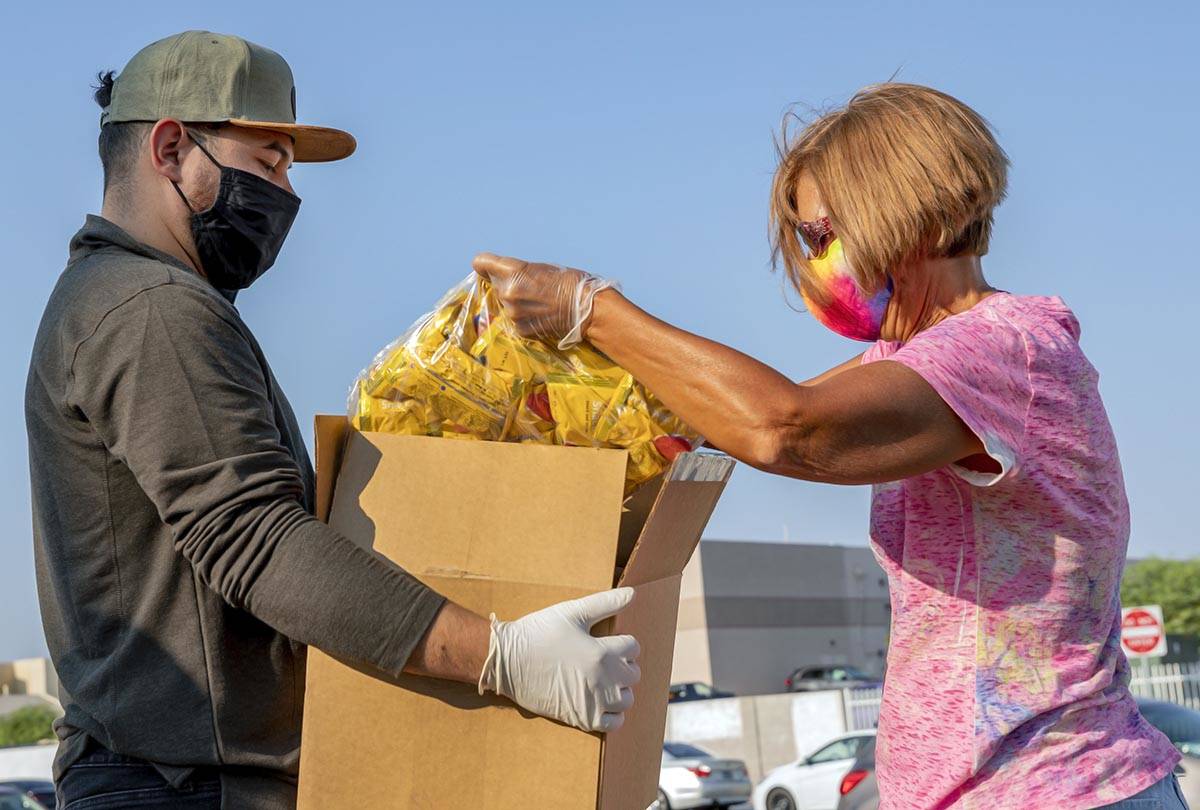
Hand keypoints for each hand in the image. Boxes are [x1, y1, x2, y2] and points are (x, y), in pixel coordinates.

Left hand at [472, 252, 617, 347]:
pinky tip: (541, 316)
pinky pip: (515, 321)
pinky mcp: (520, 329)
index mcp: (513, 271)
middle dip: (507, 286)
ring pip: (505, 304)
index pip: (481, 263)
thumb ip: (519, 273)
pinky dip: (524, 319)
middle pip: (495, 285)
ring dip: (516, 304)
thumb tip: (504, 279)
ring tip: (539, 303)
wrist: (587, 309)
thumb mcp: (542, 268)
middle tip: (530, 289)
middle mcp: (507, 292)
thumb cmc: (570, 282)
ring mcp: (513, 313)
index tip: (491, 270)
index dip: (486, 266)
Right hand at [478, 587, 640, 731]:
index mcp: (602, 652)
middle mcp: (603, 680)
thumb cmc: (538, 633)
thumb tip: (632, 592)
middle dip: (624, 665)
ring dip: (620, 689)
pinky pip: (614, 723)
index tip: (609, 642)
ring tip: (605, 680)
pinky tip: (601, 701)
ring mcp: (593, 702)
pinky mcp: (581, 718)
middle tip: (606, 660)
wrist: (507, 661)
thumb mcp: (572, 612)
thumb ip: (605, 603)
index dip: (623, 642)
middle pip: (633, 674)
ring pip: (627, 700)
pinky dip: (613, 714)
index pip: (633, 647)